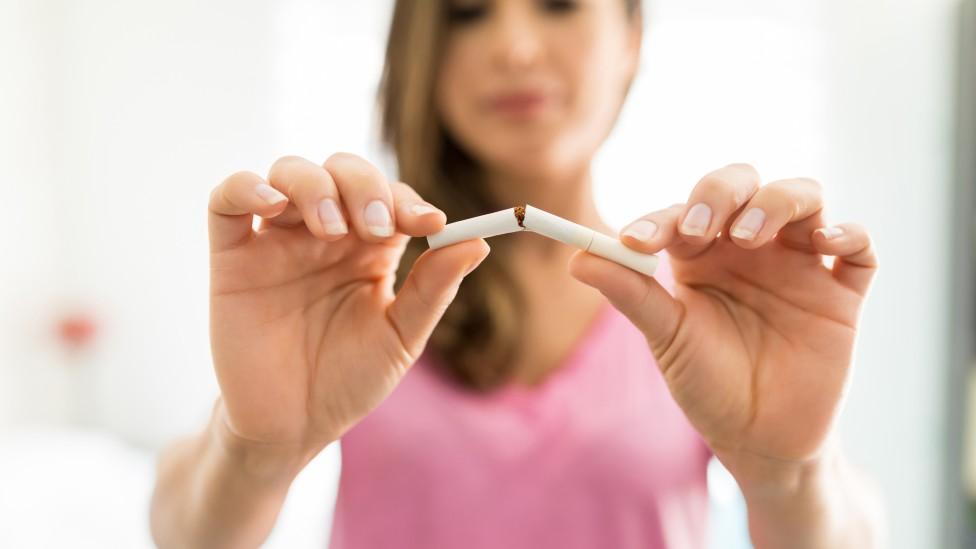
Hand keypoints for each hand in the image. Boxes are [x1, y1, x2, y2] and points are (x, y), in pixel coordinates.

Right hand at [207, 153, 488, 465]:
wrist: (293, 425)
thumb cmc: (349, 380)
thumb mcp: (401, 338)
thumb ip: (433, 289)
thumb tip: (478, 241)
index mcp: (370, 247)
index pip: (391, 196)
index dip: (409, 200)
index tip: (431, 223)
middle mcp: (325, 233)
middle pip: (344, 170)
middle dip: (365, 187)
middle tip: (376, 228)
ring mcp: (277, 239)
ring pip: (290, 172)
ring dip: (316, 187)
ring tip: (331, 229)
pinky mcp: (232, 255)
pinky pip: (227, 199)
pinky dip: (247, 186)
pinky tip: (271, 204)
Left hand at [569, 164, 877, 470]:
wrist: (758, 439)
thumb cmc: (707, 383)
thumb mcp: (667, 337)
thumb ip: (631, 294)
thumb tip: (576, 257)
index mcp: (703, 254)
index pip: (683, 212)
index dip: (660, 219)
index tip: (634, 242)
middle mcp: (750, 248)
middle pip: (744, 184)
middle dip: (721, 193)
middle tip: (703, 229)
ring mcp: (799, 264)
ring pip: (803, 197)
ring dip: (776, 202)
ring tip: (750, 237)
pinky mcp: (840, 293)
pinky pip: (858, 248)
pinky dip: (848, 234)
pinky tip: (825, 242)